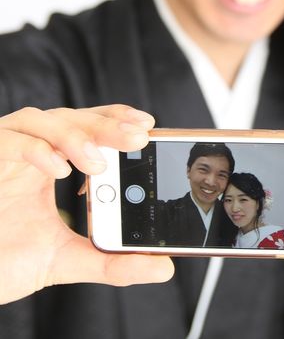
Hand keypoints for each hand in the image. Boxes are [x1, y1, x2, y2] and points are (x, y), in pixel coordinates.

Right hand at [0, 105, 173, 304]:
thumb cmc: (5, 259)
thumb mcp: (66, 260)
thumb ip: (112, 262)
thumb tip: (163, 268)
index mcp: (54, 161)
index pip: (90, 126)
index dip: (117, 119)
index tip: (148, 126)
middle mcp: (31, 149)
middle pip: (74, 119)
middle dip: (109, 125)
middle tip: (139, 136)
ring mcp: (5, 151)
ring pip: (43, 120)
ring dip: (76, 137)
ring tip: (99, 164)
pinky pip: (8, 141)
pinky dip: (35, 150)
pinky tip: (59, 170)